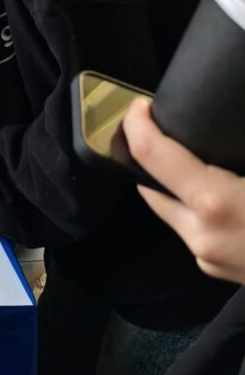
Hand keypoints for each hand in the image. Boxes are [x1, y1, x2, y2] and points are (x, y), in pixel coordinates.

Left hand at [125, 98, 244, 283]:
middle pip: (147, 185)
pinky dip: (189, 201)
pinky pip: (188, 226)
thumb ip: (239, 143)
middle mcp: (200, 233)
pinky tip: (209, 184)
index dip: (138, 123)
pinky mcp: (216, 270)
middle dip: (145, 153)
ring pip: (166, 209)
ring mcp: (206, 257)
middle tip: (157, 123)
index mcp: (215, 202)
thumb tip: (232, 122)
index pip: (151, 154)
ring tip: (182, 149)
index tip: (141, 104)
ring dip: (168, 180)